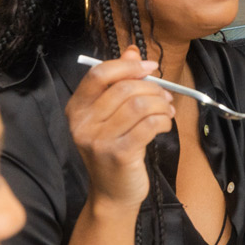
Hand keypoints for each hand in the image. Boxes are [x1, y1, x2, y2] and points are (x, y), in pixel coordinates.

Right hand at [65, 45, 173, 207]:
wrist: (113, 193)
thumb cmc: (115, 150)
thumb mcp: (112, 115)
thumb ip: (119, 82)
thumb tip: (131, 51)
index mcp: (77, 108)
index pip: (99, 74)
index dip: (128, 65)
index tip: (150, 67)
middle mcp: (82, 123)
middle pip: (124, 88)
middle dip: (152, 88)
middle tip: (166, 97)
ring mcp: (98, 139)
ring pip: (139, 105)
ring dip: (161, 105)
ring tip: (167, 112)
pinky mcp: (118, 153)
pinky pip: (148, 125)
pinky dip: (163, 121)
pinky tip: (165, 125)